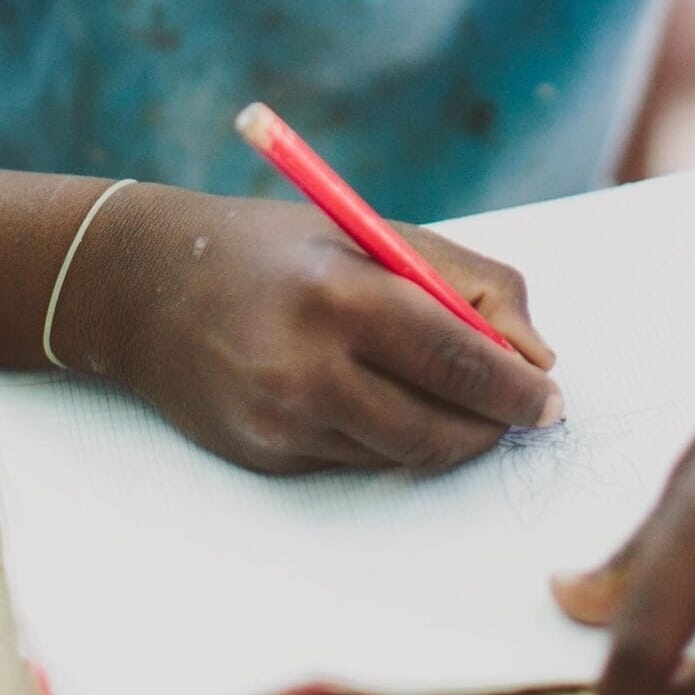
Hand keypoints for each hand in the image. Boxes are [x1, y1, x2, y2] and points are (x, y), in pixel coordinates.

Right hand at [54, 184, 562, 474]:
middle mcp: (309, 367)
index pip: (464, 361)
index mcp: (344, 296)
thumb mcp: (374, 234)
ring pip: (405, 453)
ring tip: (451, 398)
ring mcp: (282, 421)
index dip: (520, 391)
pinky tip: (368, 397)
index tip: (551, 400)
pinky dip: (385, 437)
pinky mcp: (265, 455)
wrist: (144, 288)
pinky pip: (358, 460)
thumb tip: (536, 360)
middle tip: (522, 413)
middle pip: (442, 428)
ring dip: (444, 434)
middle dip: (494, 426)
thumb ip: (468, 285)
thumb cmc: (280, 251)